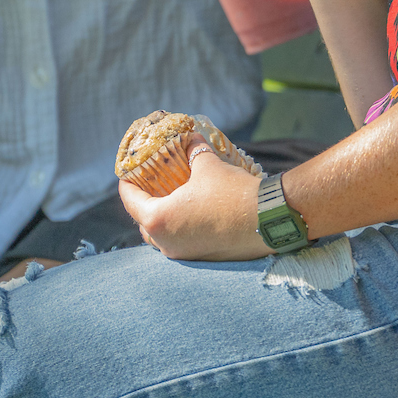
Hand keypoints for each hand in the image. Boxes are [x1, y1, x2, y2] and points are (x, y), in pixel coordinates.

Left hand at [118, 143, 268, 260]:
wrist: (269, 219)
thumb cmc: (232, 192)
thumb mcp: (208, 165)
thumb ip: (193, 151)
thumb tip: (190, 137)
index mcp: (159, 220)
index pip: (130, 200)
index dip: (127, 182)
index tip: (129, 172)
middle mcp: (166, 243)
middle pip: (143, 222)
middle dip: (144, 203)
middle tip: (152, 186)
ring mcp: (184, 254)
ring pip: (162, 237)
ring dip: (163, 219)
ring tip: (173, 200)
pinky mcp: (202, 260)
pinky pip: (181, 243)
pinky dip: (181, 229)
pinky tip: (194, 214)